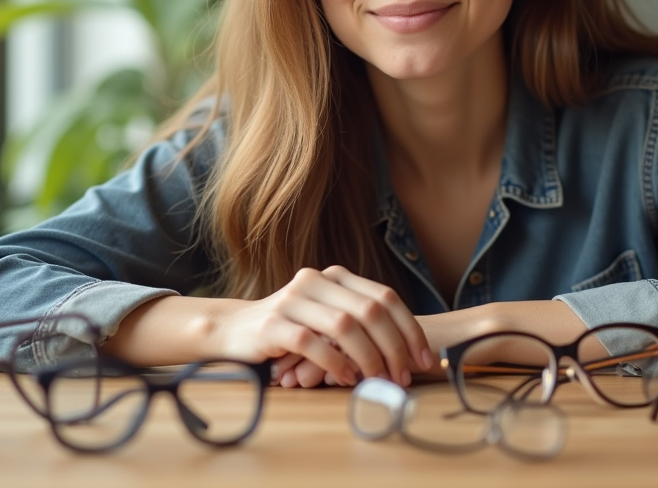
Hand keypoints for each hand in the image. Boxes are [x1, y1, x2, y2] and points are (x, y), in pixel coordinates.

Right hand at [210, 265, 433, 387]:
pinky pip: (313, 343)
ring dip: (369, 358)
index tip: (424, 359)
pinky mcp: (274, 325)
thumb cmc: (290, 330)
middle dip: (394, 347)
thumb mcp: (327, 319)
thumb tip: (408, 355)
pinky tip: (344, 379)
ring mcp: (293, 300)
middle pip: (371, 310)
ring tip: (378, 381)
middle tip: (403, 377)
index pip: (385, 297)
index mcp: (335, 276)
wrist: (234, 331)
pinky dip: (335, 364)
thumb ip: (360, 326)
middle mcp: (316, 280)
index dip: (409, 329)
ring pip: (345, 325)